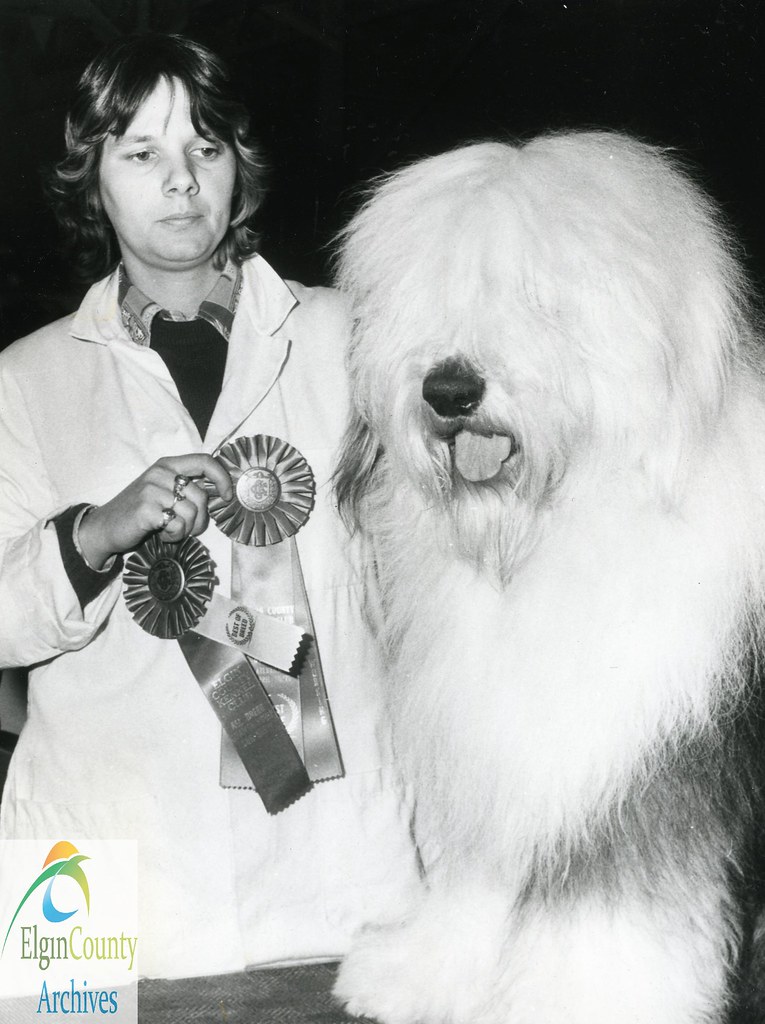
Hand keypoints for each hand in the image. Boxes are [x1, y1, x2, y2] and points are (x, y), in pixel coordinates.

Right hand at [78, 454, 232, 568]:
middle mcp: (160, 473)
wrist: (105, 527)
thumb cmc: (139, 511)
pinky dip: (174, 536)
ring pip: (191, 513)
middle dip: (200, 520)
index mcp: (167, 465)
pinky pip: (177, 526)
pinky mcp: (146, 509)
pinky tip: (162, 533)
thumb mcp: (162, 490)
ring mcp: (151, 490)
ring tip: (168, 529)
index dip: (222, 478)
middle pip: (201, 496)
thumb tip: (219, 492)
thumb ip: (185, 487)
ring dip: (185, 530)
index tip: (227, 496)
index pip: (205, 461)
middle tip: (185, 528)